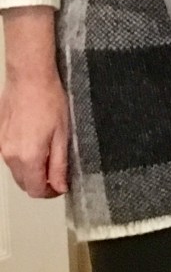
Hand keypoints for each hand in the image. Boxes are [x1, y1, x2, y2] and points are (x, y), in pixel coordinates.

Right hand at [0, 7, 69, 197]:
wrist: (30, 78)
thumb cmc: (49, 101)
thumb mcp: (63, 136)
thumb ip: (59, 165)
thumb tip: (60, 186)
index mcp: (28, 157)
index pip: (36, 190)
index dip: (51, 193)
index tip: (61, 186)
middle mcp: (10, 155)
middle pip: (24, 183)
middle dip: (41, 184)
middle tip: (58, 174)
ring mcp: (1, 146)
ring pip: (16, 171)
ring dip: (31, 171)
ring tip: (48, 156)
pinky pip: (9, 157)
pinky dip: (22, 159)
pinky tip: (35, 144)